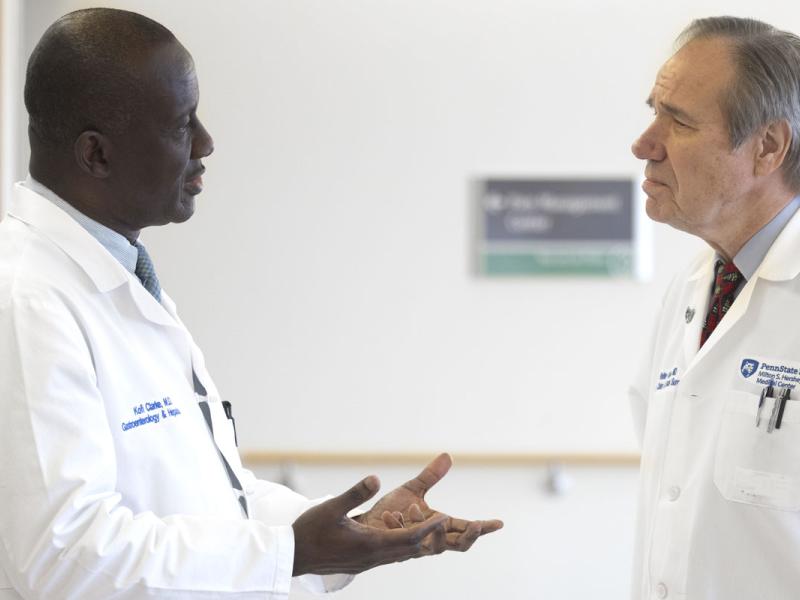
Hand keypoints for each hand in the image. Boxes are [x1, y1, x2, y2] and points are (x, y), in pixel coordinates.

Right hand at [292, 475, 447, 575]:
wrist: (292, 556)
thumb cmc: (310, 531)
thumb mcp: (332, 507)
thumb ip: (355, 493)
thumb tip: (376, 478)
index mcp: (369, 545)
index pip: (408, 539)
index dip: (428, 529)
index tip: (445, 518)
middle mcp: (372, 557)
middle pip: (410, 549)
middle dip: (429, 537)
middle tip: (448, 523)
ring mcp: (367, 562)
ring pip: (400, 553)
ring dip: (416, 541)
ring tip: (431, 527)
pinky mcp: (360, 562)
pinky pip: (388, 554)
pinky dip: (401, 544)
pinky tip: (402, 536)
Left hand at [355, 453, 503, 551]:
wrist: (366, 523)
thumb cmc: (392, 509)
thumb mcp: (414, 489)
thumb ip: (431, 476)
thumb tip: (447, 455)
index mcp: (440, 525)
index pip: (466, 528)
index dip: (484, 528)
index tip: (500, 522)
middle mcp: (432, 539)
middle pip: (460, 545)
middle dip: (469, 536)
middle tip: (475, 524)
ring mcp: (417, 547)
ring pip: (436, 548)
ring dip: (433, 530)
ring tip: (419, 510)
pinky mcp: (400, 549)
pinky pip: (405, 541)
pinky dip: (399, 525)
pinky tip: (391, 513)